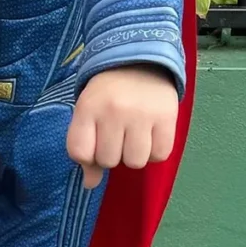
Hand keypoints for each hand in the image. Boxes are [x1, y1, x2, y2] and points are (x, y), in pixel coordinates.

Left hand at [67, 65, 178, 188]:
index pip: (79, 152)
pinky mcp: (167, 119)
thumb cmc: (108, 91)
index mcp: (87, 106)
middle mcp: (113, 111)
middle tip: (115, 134)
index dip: (86, 156)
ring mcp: (141, 115)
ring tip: (133, 134)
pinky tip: (150, 134)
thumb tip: (89, 185)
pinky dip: (155, 152)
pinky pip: (160, 156)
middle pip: (108, 160)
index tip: (93, 144)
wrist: (140, 62)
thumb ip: (85, 145)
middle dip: (111, 154)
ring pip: (135, 162)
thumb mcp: (88, 110)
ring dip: (134, 155)